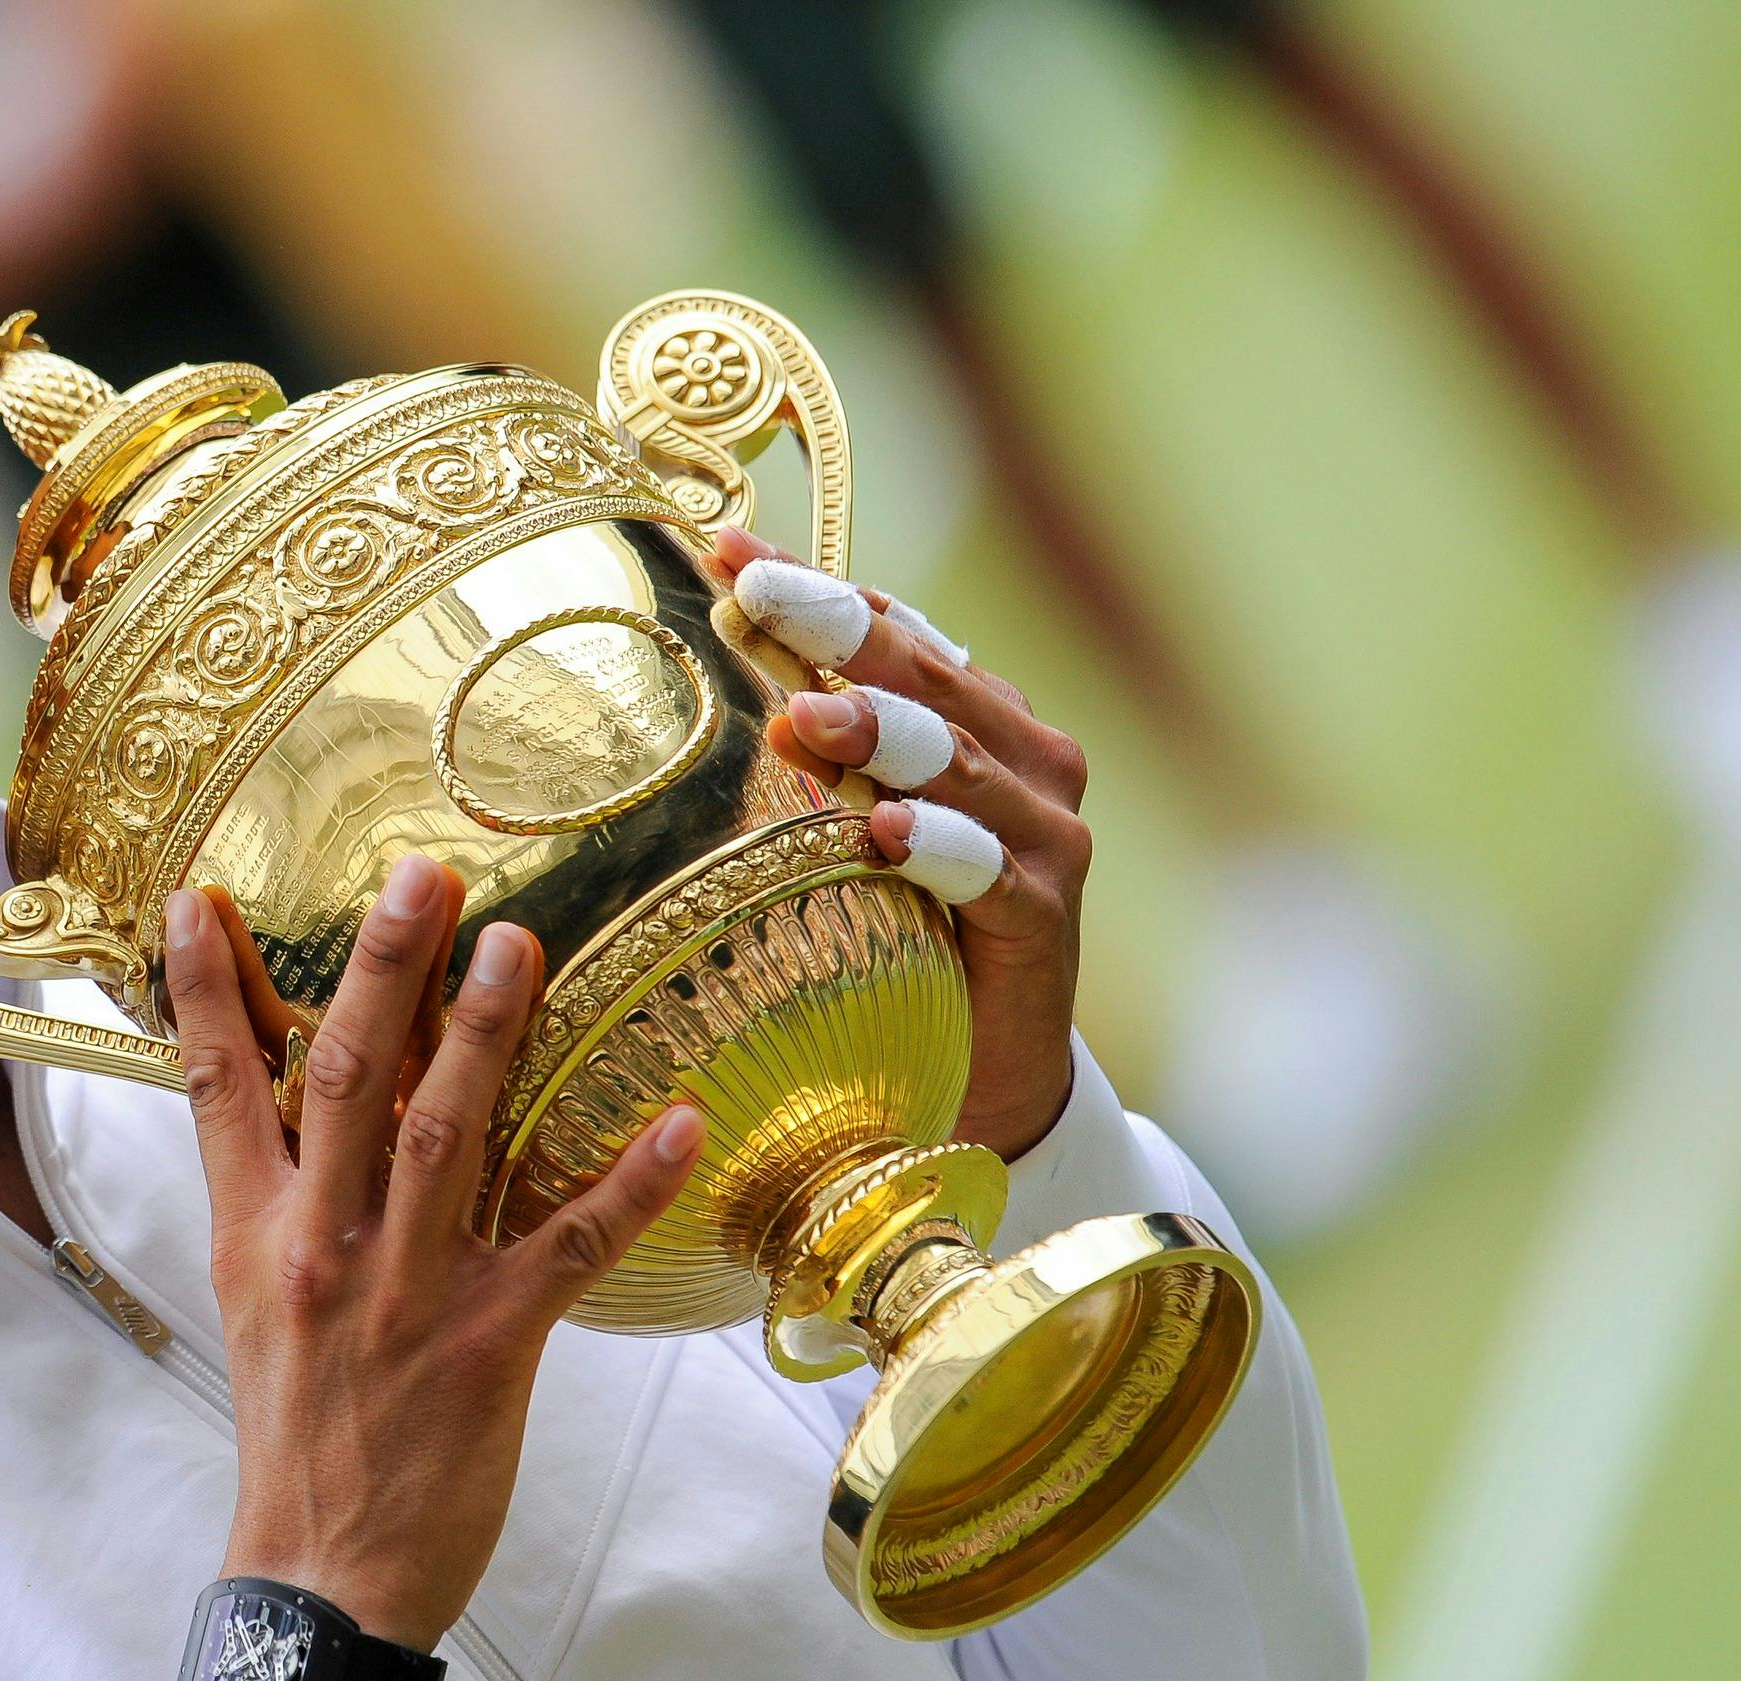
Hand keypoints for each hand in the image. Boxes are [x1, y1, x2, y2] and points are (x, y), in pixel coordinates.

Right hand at [161, 858, 702, 1680]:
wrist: (321, 1577)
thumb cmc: (299, 1430)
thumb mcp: (255, 1303)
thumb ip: (278, 1195)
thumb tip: (298, 1095)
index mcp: (256, 1235)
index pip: (217, 1091)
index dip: (208, 991)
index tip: (201, 895)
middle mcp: (323, 1249)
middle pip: (347, 1082)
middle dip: (381, 972)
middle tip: (420, 877)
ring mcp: (408, 1296)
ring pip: (448, 1141)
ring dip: (485, 1039)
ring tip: (518, 946)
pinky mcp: (492, 1347)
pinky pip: (569, 1247)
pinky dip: (628, 1182)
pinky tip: (680, 1119)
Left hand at [711, 525, 1087, 1161]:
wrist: (989, 1071)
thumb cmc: (903, 933)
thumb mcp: (848, 828)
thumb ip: (810, 752)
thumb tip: (695, 668)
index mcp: (975, 715)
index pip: (893, 626)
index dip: (815, 585)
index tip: (727, 549)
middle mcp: (1024, 756)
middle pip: (927, 674)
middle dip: (838, 631)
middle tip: (758, 595)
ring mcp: (1044, 835)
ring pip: (961, 760)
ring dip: (886, 733)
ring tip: (812, 717)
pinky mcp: (1044, 917)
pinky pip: (987, 872)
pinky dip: (940, 847)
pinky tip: (888, 834)